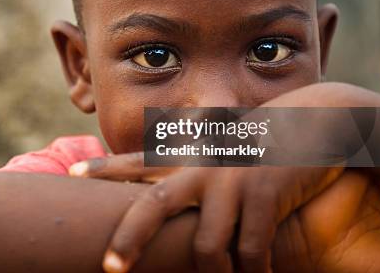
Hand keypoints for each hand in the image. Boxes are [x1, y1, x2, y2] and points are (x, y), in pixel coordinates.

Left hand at [70, 153, 342, 272]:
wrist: (309, 122)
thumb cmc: (255, 142)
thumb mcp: (217, 149)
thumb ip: (188, 161)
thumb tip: (161, 183)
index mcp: (187, 156)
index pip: (136, 161)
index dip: (103, 168)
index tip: (70, 173)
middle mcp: (201, 168)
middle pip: (154, 204)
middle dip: (130, 238)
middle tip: (109, 268)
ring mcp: (231, 182)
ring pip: (205, 244)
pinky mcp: (264, 195)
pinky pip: (251, 250)